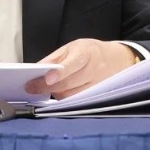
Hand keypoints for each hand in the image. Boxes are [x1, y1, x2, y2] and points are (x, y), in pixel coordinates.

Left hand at [23, 39, 138, 99]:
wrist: (118, 61)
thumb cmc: (91, 52)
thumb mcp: (72, 47)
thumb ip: (55, 59)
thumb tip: (36, 70)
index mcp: (87, 53)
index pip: (73, 64)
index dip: (60, 72)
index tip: (47, 78)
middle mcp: (95, 70)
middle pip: (69, 84)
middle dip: (47, 87)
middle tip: (31, 88)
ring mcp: (98, 86)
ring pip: (71, 96)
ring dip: (54, 94)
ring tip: (40, 91)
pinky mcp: (98, 98)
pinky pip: (77, 102)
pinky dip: (64, 99)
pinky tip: (55, 95)